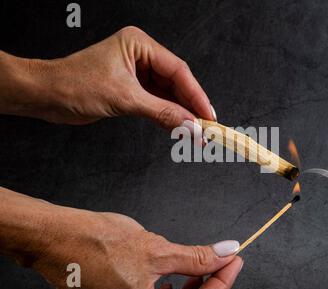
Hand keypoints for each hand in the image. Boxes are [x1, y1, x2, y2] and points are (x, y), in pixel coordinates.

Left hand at [0, 26, 215, 128]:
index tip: (208, 116)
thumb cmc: (75, 85)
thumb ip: (162, 113)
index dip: (196, 95)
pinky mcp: (130, 88)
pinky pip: (156, 101)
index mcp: (139, 45)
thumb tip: (191, 126)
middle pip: (176, 82)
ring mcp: (136, 72)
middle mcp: (140, 55)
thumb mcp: (125, 99)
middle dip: (190, 106)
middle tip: (205, 127)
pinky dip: (166, 115)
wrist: (46, 95)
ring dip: (180, 113)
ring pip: (168, 93)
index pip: (178, 70)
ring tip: (195, 131)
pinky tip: (178, 126)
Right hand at [0, 187, 240, 288]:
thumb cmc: (98, 245)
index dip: (223, 280)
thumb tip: (224, 252)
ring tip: (198, 269)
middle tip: (222, 262)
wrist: (59, 239)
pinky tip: (170, 280)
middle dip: (208, 284)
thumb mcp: (157, 250)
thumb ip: (196, 257)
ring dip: (188, 288)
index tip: (234, 260)